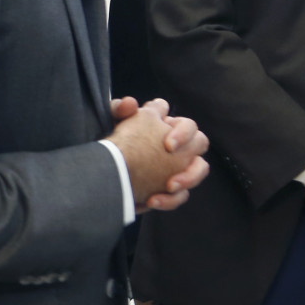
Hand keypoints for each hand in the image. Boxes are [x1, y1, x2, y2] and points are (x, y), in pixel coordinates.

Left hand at [107, 98, 210, 212]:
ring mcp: (176, 169)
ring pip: (199, 170)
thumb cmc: (110, 144)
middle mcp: (178, 147)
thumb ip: (119, 109)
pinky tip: (151, 201)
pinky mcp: (170, 191)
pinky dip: (169, 200)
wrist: (104, 175)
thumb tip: (131, 104)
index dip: (182, 132)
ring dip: (188, 178)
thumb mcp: (111, 125)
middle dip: (189, 151)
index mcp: (168, 128)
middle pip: (200, 143)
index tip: (168, 145)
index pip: (186, 124)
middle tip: (171, 161)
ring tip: (169, 186)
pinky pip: (180, 197)